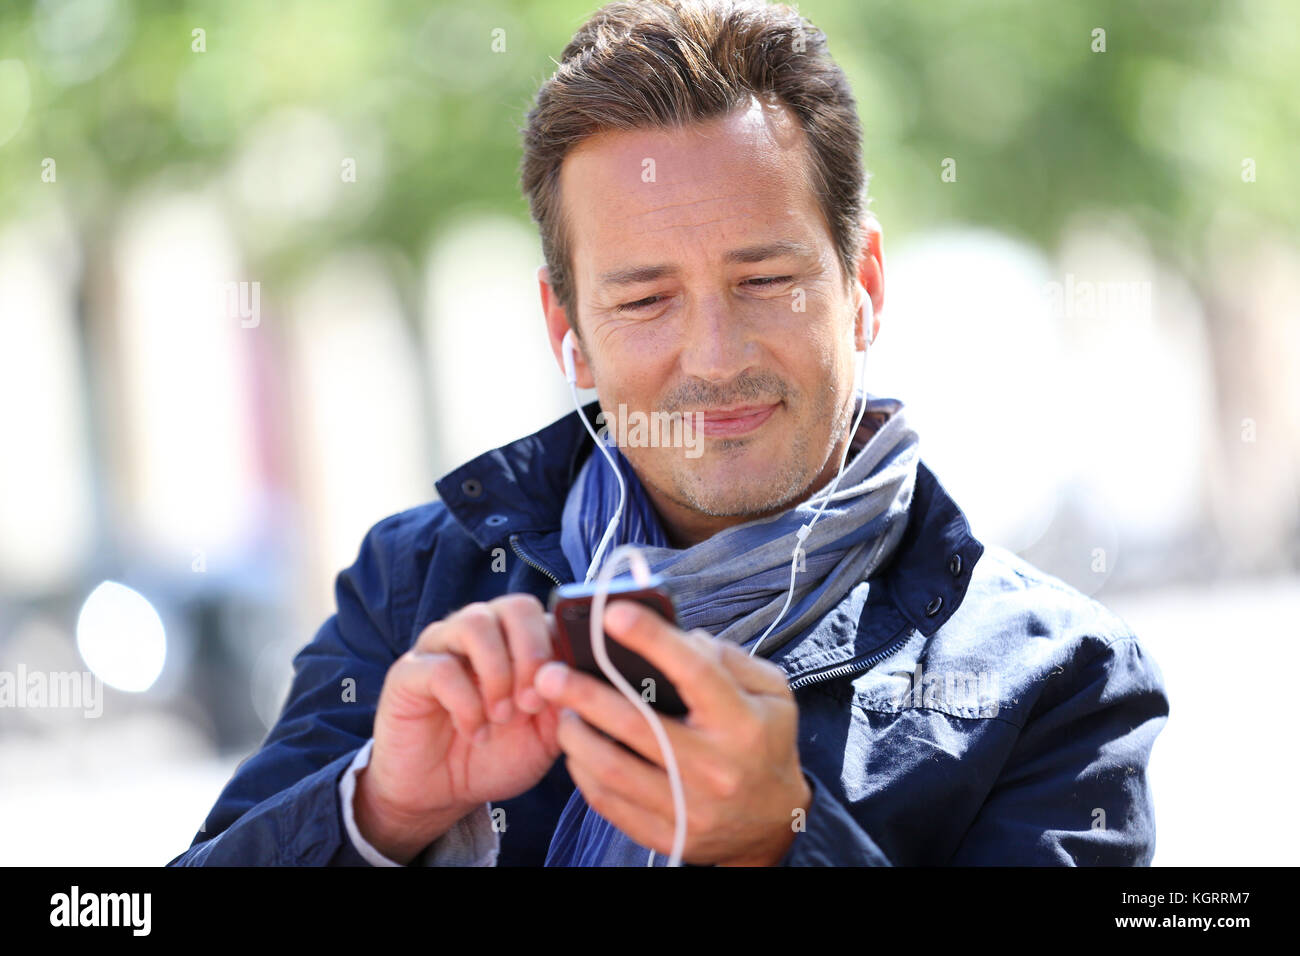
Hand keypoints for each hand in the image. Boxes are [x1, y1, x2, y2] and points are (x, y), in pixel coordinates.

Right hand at [355, 594, 562, 862]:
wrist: (441, 793)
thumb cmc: (496, 755)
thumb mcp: (545, 736)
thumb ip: (567, 703)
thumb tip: (591, 678)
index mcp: (517, 641)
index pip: (548, 614)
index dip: (561, 650)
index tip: (565, 693)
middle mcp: (481, 632)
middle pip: (516, 606)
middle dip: (532, 654)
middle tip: (531, 703)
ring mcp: (442, 646)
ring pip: (476, 622)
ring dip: (498, 673)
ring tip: (502, 715)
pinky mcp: (409, 671)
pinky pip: (441, 667)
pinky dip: (466, 704)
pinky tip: (474, 732)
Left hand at [533, 600, 810, 865]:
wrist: (772, 823)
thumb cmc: (764, 742)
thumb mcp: (772, 693)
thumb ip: (730, 658)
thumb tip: (679, 636)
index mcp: (743, 723)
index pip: (694, 672)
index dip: (651, 638)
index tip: (611, 613)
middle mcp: (716, 767)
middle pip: (637, 725)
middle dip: (585, 695)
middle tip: (549, 673)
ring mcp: (689, 807)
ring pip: (613, 768)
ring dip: (576, 735)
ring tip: (561, 710)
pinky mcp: (667, 835)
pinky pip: (608, 802)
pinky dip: (583, 771)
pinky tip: (576, 748)